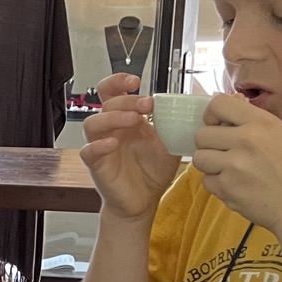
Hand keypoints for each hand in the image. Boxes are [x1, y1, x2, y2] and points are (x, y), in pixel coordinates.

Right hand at [78, 74, 184, 221]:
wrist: (144, 200)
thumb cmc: (152, 170)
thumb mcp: (168, 142)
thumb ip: (171, 123)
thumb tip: (193, 106)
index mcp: (126, 119)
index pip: (113, 92)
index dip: (119, 82)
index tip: (136, 81)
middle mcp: (111, 129)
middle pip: (105, 103)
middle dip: (126, 100)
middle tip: (145, 105)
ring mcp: (101, 146)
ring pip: (93, 123)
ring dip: (112, 117)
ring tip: (133, 120)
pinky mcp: (96, 165)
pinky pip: (88, 151)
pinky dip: (98, 145)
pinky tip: (112, 144)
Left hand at [192, 93, 281, 231]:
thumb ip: (255, 121)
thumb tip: (232, 102)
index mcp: (262, 123)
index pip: (218, 104)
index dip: (211, 115)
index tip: (217, 125)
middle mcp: (246, 140)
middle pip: (202, 135)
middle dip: (209, 144)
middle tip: (225, 152)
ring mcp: (234, 166)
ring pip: (200, 158)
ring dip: (211, 164)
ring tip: (232, 170)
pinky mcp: (228, 189)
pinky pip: (208, 181)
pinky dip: (219, 185)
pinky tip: (239, 186)